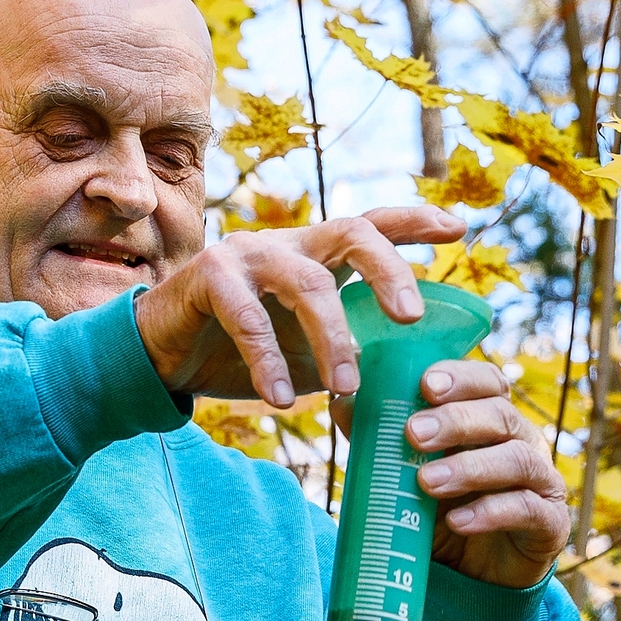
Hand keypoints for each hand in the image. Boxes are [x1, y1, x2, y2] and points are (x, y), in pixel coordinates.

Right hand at [130, 205, 458, 410]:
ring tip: (344, 388)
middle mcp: (288, 243)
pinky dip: (268, 361)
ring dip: (332, 338)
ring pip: (308, 283)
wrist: (162, 357)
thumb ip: (347, 354)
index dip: (415, 221)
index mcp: (316, 253)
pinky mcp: (210, 276)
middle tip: (411, 318)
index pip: (373, 225)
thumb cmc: (240, 351)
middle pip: (352, 232)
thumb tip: (404, 384)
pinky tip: (278, 399)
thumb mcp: (305, 353)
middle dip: (390, 270)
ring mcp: (248, 254)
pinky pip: (250, 318)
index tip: (458, 229)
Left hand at [403, 356, 568, 591]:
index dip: (461, 377)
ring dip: (469, 467)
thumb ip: (382, 441)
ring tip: (426, 482)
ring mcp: (541, 482)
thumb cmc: (440, 511)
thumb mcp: (406, 476)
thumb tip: (341, 403)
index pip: (487, 383)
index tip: (425, 384)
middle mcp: (522, 442)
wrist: (471, 576)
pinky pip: (528, 509)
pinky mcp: (550, 523)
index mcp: (492, 420)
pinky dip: (491, 512)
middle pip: (501, 415)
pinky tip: (457, 522)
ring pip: (516, 460)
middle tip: (413, 433)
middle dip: (456, 420)